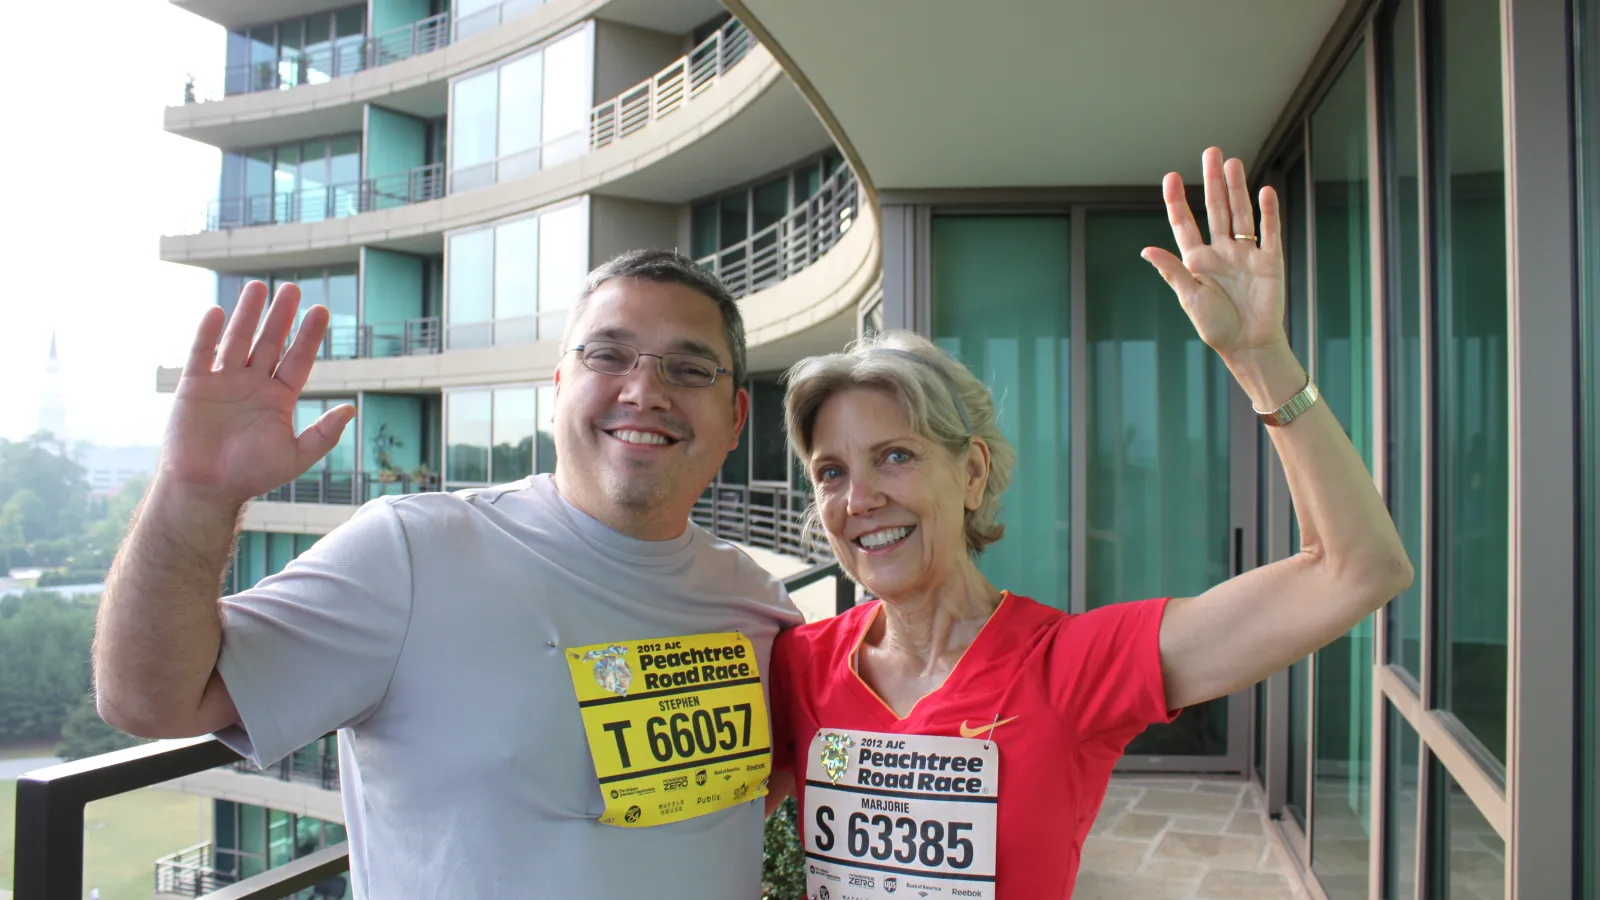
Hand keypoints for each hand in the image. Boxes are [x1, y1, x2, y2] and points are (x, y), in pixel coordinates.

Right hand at [160, 281, 353, 507]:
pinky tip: (218, 312)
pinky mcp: (194, 385)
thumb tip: (351, 409)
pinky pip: (201, 353)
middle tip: (292, 289)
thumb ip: (323, 434)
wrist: (205, 487)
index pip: (297, 360)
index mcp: (278, 398)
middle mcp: (253, 384)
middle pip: (269, 342)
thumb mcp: (295, 456)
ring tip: (258, 286)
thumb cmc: (251, 475)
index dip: (308, 336)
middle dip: (280, 317)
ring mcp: (223, 381)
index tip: (320, 311)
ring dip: (247, 314)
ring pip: (238, 340)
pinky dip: (208, 333)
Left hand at [1142, 147, 1288, 361]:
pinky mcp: (1269, 260)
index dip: (1178, 200)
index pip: (1185, 223)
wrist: (1249, 344)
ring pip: (1240, 213)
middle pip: (1216, 208)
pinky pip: (1269, 231)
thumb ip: (1173, 272)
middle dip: (1213, 181)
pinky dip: (1268, 211)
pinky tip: (1265, 191)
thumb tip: (1147, 250)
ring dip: (1237, 188)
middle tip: (1211, 151)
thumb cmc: (1216, 326)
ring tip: (1232, 163)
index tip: (1171, 176)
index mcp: (1197, 260)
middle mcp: (1221, 251)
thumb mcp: (1190, 298)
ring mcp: (1245, 253)